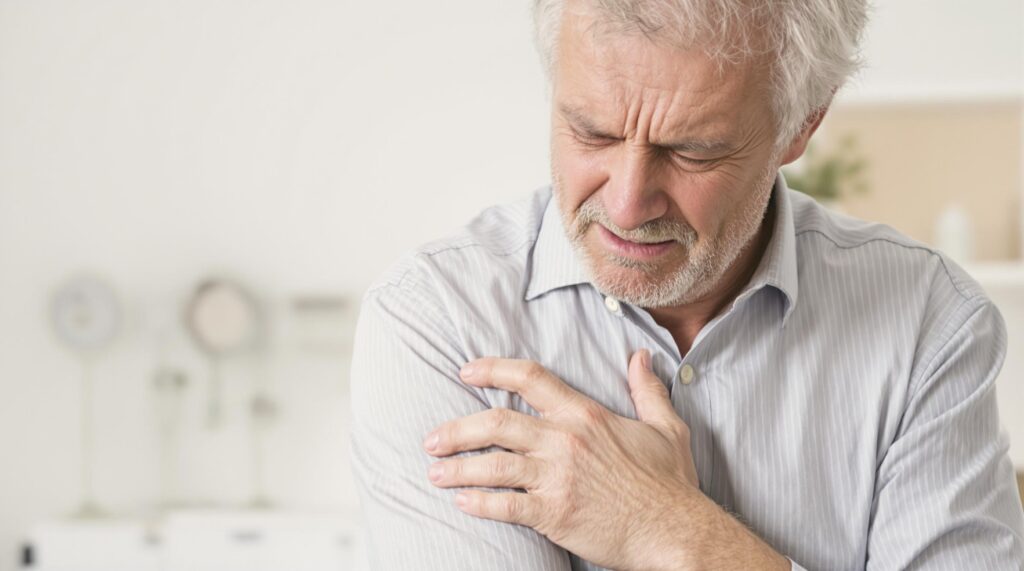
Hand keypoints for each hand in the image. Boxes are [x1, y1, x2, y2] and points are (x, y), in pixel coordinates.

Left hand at [422, 349, 700, 570]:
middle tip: (432, 440)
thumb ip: (647, 390)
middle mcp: (565, 440)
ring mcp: (557, 477)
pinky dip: (479, 503)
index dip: (493, 370)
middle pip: (496, 423)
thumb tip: (640, 357)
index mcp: (585, 415)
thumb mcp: (666, 428)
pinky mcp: (554, 513)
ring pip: (493, 465)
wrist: (673, 531)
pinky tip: (461, 503)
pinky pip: (505, 505)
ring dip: (458, 468)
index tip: (466, 371)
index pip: (530, 379)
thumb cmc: (669, 484)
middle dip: (457, 430)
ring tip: (435, 473)